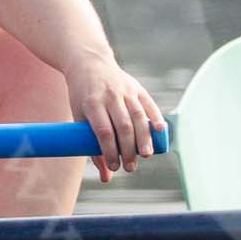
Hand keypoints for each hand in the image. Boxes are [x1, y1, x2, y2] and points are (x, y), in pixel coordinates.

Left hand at [66, 53, 164, 183]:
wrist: (89, 62)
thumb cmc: (81, 96)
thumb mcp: (80, 117)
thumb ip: (92, 146)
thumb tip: (107, 177)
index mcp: (91, 103)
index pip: (104, 131)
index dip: (110, 150)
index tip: (114, 167)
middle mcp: (110, 96)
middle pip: (123, 126)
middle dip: (128, 149)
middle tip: (130, 167)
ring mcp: (125, 90)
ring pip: (138, 116)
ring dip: (144, 137)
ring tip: (146, 155)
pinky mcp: (136, 87)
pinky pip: (148, 104)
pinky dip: (156, 117)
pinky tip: (161, 131)